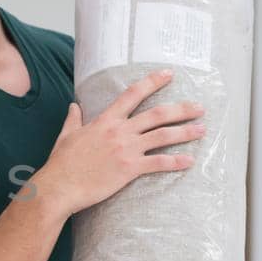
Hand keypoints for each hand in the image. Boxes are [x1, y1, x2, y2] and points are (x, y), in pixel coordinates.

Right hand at [30, 70, 204, 219]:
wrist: (60, 186)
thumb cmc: (61, 163)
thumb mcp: (66, 136)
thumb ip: (73, 119)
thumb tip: (74, 106)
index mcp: (105, 120)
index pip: (133, 94)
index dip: (153, 82)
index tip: (169, 74)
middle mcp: (120, 131)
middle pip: (157, 114)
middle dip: (181, 109)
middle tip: (199, 107)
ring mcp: (126, 149)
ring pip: (163, 136)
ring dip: (185, 132)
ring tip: (201, 129)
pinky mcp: (129, 169)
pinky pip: (158, 163)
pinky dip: (176, 162)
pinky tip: (189, 161)